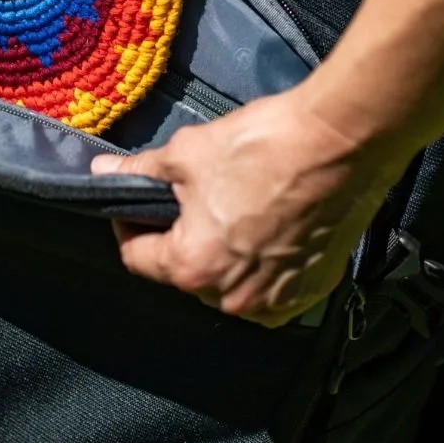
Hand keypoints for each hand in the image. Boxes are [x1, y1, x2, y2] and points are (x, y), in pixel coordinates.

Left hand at [91, 85, 408, 326]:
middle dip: (181, 236)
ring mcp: (278, 300)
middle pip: (187, 271)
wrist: (339, 142)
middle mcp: (233, 298)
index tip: (134, 201)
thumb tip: (104, 173)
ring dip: (224, 251)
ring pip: (230, 281)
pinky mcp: (314, 288)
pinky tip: (269, 221)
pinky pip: (271, 284)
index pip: (138, 258)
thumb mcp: (187, 153)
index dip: (128, 225)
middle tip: (191, 194)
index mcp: (193, 268)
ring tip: (235, 204)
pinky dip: (263, 261)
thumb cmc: (261, 147)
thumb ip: (140, 172)